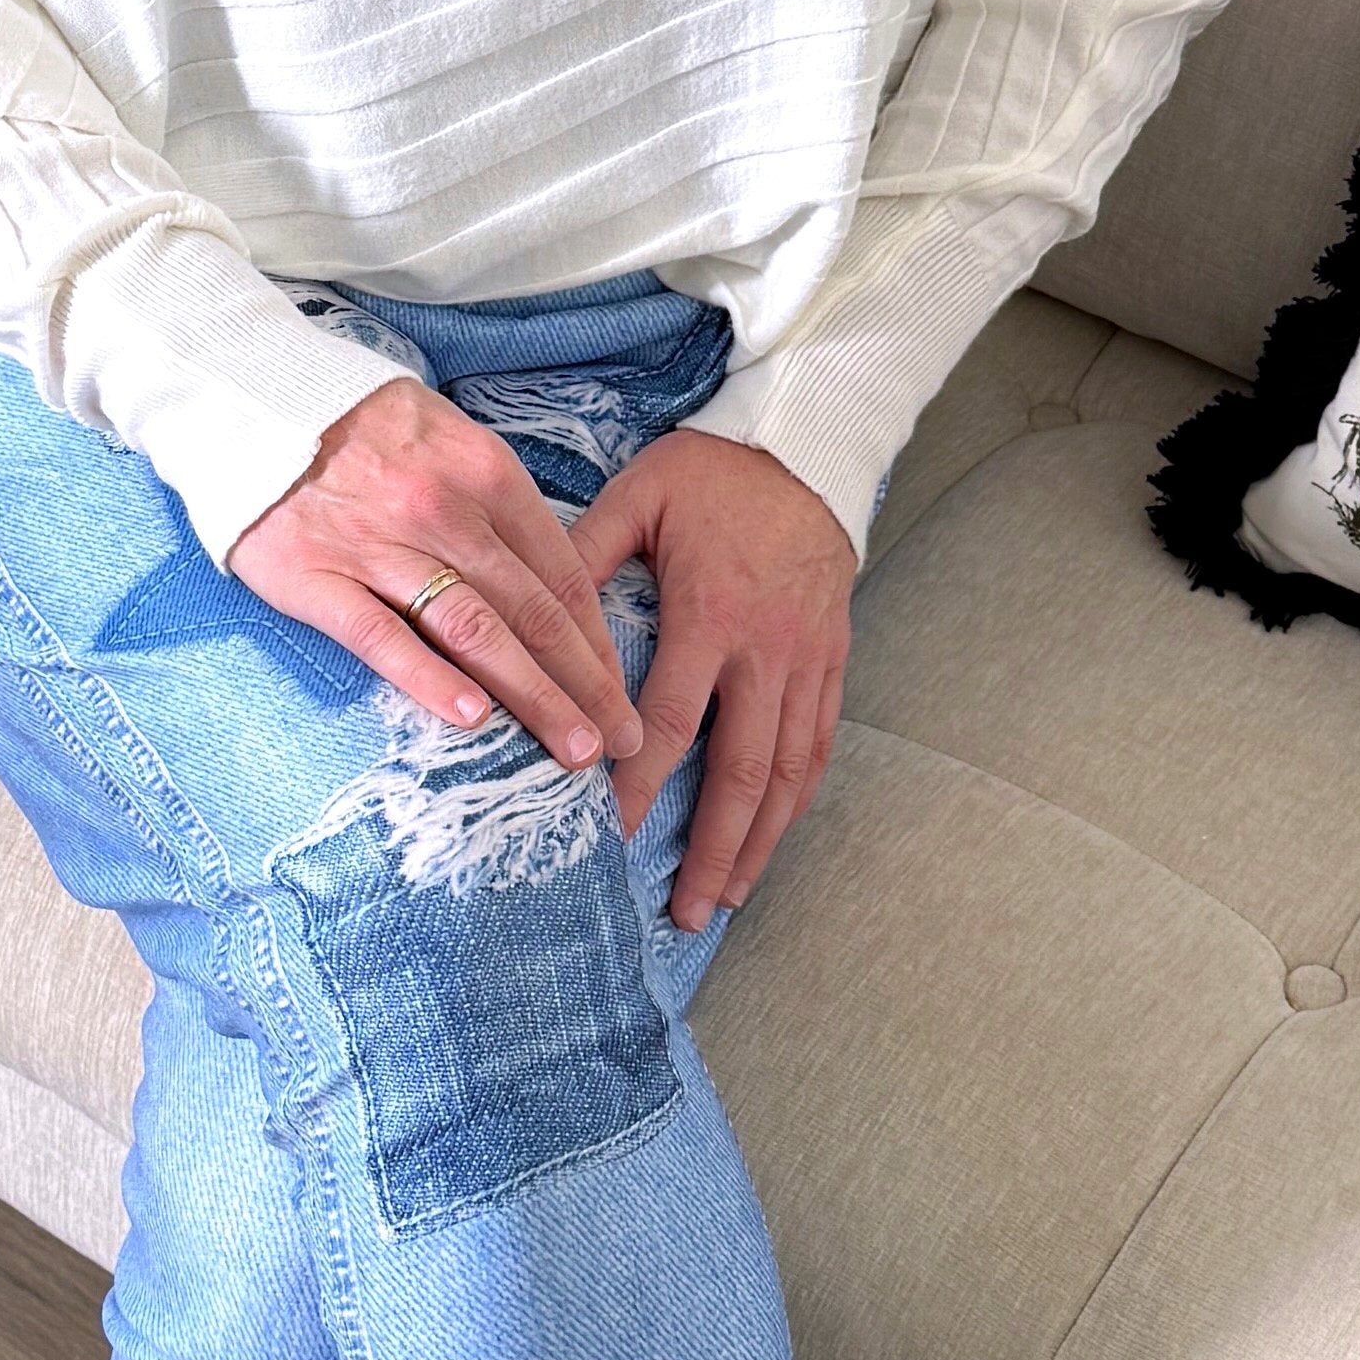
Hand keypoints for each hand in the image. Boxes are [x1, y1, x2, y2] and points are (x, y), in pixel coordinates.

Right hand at [229, 378, 641, 771]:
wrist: (248, 398)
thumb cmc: (356, 422)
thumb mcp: (446, 434)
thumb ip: (495, 500)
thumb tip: (546, 572)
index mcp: (485, 475)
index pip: (561, 572)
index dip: (598, 640)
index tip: (620, 691)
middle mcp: (443, 512)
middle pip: (533, 612)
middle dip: (586, 685)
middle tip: (620, 742)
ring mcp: (380, 546)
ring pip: (475, 630)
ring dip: (533, 695)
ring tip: (572, 748)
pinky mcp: (317, 577)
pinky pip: (382, 635)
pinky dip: (429, 678)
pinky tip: (471, 718)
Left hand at [570, 430, 854, 931]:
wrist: (807, 448)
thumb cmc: (712, 473)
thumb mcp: (639, 495)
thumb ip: (586, 554)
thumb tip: (528, 611)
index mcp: (711, 613)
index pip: (672, 718)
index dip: (643, 781)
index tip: (613, 832)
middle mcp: (765, 650)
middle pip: (741, 770)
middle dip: (712, 847)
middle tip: (683, 911)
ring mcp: (806, 661)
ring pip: (787, 771)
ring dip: (759, 841)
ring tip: (727, 897)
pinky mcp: (831, 660)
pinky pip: (818, 744)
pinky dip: (797, 799)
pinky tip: (773, 838)